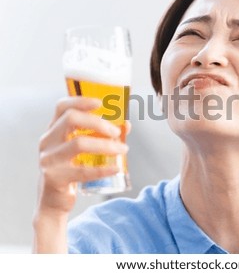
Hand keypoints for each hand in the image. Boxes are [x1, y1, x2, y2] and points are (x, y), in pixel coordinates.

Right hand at [37, 97, 129, 214]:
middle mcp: (48, 142)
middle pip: (71, 119)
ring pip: (79, 144)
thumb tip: (126, 125)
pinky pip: (83, 171)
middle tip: (116, 132)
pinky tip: (116, 168)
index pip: (61, 107)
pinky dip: (103, 169)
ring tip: (122, 149)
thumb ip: (101, 136)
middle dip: (98, 123)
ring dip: (105, 145)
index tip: (100, 102)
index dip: (80, 100)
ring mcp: (49, 160)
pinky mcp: (55, 178)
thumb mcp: (81, 150)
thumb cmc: (70, 170)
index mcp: (53, 131)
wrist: (53, 202)